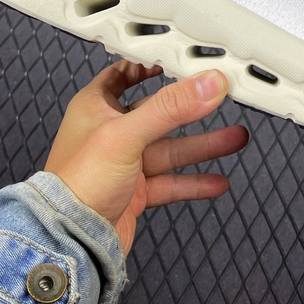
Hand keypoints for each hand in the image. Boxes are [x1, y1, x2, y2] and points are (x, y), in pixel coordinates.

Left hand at [45, 61, 247, 253]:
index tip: (177, 61)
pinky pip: (171, 183)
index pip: (123, 75)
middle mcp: (110, 134)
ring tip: (235, 139)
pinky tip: (217, 181)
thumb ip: (170, 107)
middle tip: (222, 100)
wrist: (69, 242)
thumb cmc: (76, 184)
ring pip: (170, 150)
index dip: (149, 66)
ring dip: (202, 146)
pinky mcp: (135, 193)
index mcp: (96, 108)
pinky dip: (194, 182)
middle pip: (159, 114)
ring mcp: (124, 165)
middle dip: (192, 110)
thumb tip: (207, 84)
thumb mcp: (126, 134)